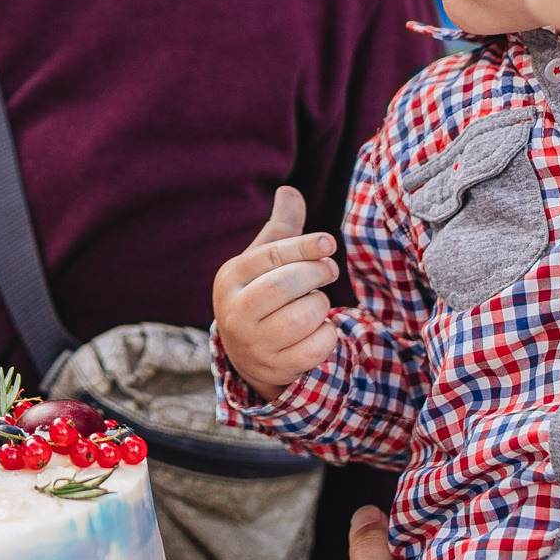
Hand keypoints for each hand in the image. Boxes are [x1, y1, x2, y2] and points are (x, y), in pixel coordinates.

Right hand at [213, 187, 341, 398]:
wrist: (248, 352)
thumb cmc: (262, 294)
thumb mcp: (264, 261)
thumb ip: (281, 228)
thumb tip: (290, 190)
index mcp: (230, 278)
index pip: (272, 255)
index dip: (306, 246)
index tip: (329, 243)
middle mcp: (234, 312)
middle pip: (287, 284)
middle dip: (318, 273)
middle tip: (330, 271)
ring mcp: (252, 344)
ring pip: (304, 317)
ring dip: (322, 306)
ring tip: (316, 304)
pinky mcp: (274, 369)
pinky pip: (316, 348)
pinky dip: (327, 336)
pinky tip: (318, 331)